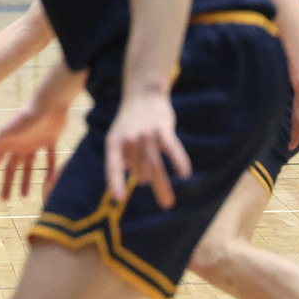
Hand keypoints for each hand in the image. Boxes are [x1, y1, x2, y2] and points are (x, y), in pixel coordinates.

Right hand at [0, 104, 69, 200]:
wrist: (49, 104)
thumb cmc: (26, 116)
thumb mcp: (7, 131)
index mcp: (8, 143)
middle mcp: (19, 145)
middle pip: (11, 168)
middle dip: (7, 183)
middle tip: (4, 199)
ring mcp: (34, 143)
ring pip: (29, 167)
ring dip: (26, 181)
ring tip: (24, 196)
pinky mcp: (49, 140)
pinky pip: (50, 159)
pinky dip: (50, 169)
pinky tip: (49, 182)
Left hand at [106, 92, 190, 207]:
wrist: (143, 95)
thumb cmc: (131, 122)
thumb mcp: (119, 138)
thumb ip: (126, 159)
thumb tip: (141, 181)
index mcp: (114, 142)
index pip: (113, 165)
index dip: (116, 181)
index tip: (119, 198)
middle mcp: (129, 139)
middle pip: (139, 169)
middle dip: (146, 179)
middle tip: (158, 191)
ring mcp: (146, 135)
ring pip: (154, 165)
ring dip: (161, 186)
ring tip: (167, 204)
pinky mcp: (163, 130)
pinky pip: (171, 148)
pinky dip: (178, 160)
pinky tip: (185, 173)